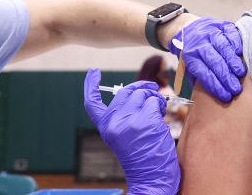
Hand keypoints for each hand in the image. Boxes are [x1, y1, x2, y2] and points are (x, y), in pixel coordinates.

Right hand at [83, 69, 178, 194]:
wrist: (150, 178)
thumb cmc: (142, 157)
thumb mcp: (124, 135)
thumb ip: (124, 115)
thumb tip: (137, 92)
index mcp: (106, 127)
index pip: (92, 103)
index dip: (91, 85)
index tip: (93, 72)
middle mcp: (114, 123)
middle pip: (126, 91)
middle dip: (141, 88)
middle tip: (151, 92)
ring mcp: (129, 122)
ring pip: (143, 94)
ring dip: (153, 98)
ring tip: (157, 112)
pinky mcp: (146, 122)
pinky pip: (155, 103)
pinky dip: (160, 107)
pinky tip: (160, 120)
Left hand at [168, 17, 245, 101]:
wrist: (189, 29)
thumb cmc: (193, 54)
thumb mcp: (189, 67)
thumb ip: (198, 80)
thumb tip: (209, 99)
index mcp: (190, 56)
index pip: (203, 73)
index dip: (215, 86)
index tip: (226, 96)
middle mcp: (200, 44)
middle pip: (214, 61)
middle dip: (226, 77)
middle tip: (236, 89)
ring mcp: (210, 32)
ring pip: (223, 47)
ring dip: (233, 62)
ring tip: (241, 74)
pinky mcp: (221, 25)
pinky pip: (230, 33)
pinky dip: (236, 43)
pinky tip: (241, 53)